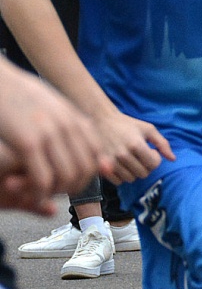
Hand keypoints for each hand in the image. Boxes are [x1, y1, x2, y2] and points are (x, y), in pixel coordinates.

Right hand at [0, 65, 103, 206]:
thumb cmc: (19, 94)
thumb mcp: (51, 104)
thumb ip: (73, 123)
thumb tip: (90, 143)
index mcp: (72, 116)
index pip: (96, 153)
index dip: (88, 172)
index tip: (72, 180)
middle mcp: (66, 125)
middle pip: (85, 168)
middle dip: (73, 186)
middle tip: (56, 192)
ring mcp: (49, 133)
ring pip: (67, 176)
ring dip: (56, 192)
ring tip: (43, 194)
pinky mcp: (28, 142)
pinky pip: (43, 178)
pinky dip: (39, 192)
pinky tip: (31, 194)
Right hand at [97, 111, 175, 183]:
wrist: (101, 120)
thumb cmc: (128, 124)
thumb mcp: (148, 129)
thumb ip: (162, 143)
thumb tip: (173, 159)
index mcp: (136, 144)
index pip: (154, 164)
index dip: (155, 158)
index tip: (150, 151)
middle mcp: (123, 155)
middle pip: (143, 174)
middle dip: (145, 166)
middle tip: (140, 156)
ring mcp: (111, 162)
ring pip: (131, 179)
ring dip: (133, 171)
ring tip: (130, 159)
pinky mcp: (101, 167)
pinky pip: (118, 182)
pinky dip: (122, 176)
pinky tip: (121, 165)